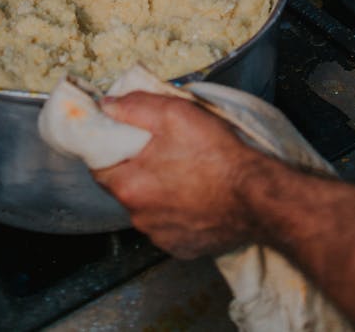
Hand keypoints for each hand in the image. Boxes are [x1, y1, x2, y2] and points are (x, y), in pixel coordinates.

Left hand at [93, 92, 264, 257]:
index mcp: (129, 185)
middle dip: (135, 167)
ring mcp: (160, 236)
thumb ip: (134, 107)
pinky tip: (194, 195)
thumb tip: (107, 106)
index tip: (124, 136)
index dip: (109, 147)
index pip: (98, 165)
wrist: (256, 195)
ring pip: (146, 207)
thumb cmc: (215, 154)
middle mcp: (139, 217)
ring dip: (156, 191)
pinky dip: (175, 211)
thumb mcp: (173, 113)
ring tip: (183, 171)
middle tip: (160, 149)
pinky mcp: (182, 247)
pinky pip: (168, 225)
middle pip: (123, 186)